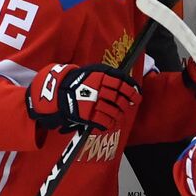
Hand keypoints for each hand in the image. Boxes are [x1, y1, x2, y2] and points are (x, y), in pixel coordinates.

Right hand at [26, 62, 140, 132]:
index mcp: (101, 76)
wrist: (59, 91)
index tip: (137, 96)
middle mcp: (99, 89)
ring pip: (114, 111)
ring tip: (119, 115)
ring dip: (119, 115)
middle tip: (128, 106)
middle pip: (119, 98)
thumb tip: (127, 84)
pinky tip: (112, 123)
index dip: (132, 91)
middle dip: (126, 104)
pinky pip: (105, 122)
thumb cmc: (79, 80)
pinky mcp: (88, 115)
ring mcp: (93, 103)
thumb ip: (109, 76)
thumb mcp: (94, 71)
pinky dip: (111, 124)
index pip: (123, 83)